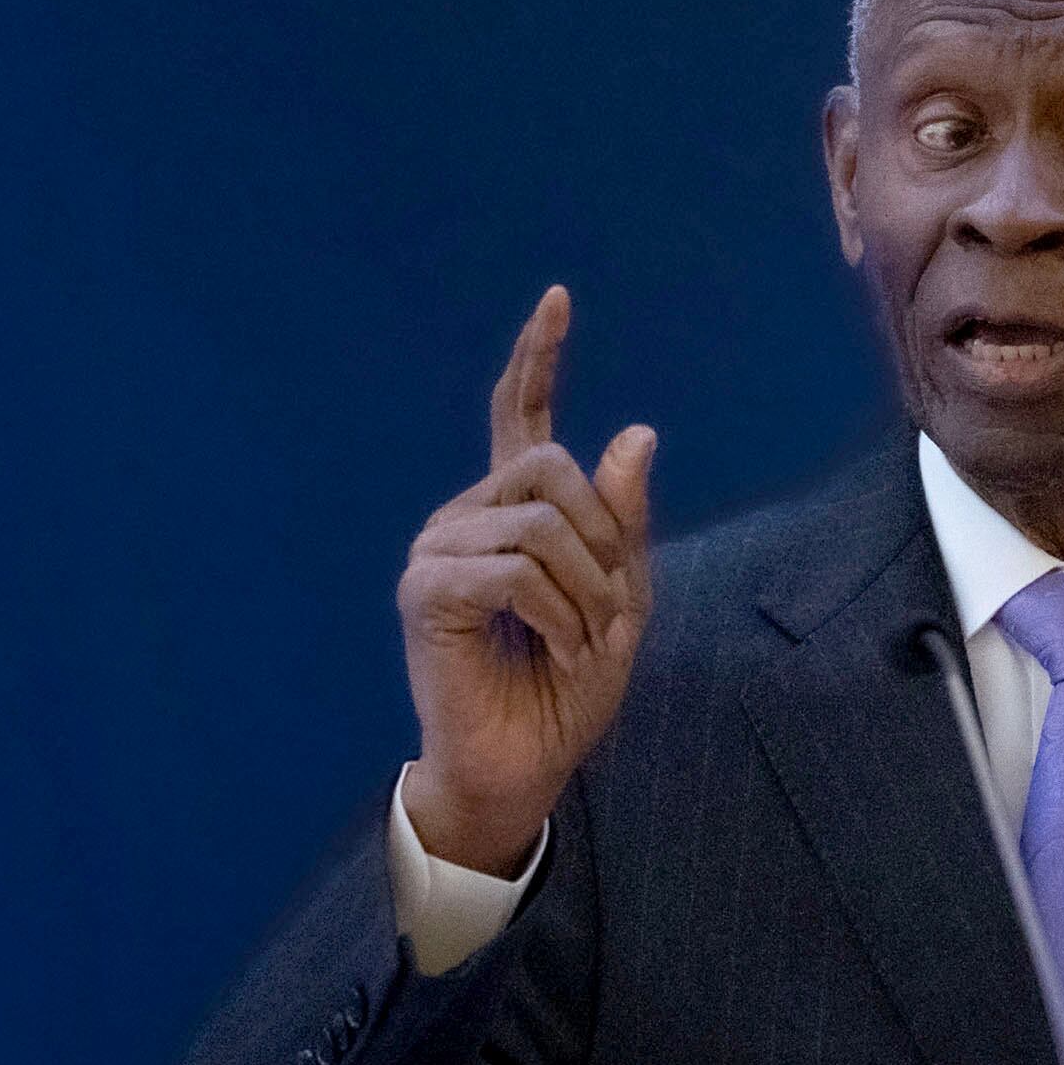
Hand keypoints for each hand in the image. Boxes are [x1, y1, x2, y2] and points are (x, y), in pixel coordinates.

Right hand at [396, 285, 654, 874]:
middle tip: (606, 612)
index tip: (559, 299)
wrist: (524, 765)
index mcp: (515, 510)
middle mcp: (468, 515)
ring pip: (541, 523)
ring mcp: (439, 549)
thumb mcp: (623, 598)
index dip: (539, 356)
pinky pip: (515, 570)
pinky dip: (557, 616)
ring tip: (580, 640)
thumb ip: (625, 520)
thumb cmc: (566, 687)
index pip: (521, 413)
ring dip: (586, 592)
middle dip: (604, 542)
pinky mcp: (426, 591)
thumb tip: (637, 430)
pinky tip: (555, 650)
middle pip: (552, 467)